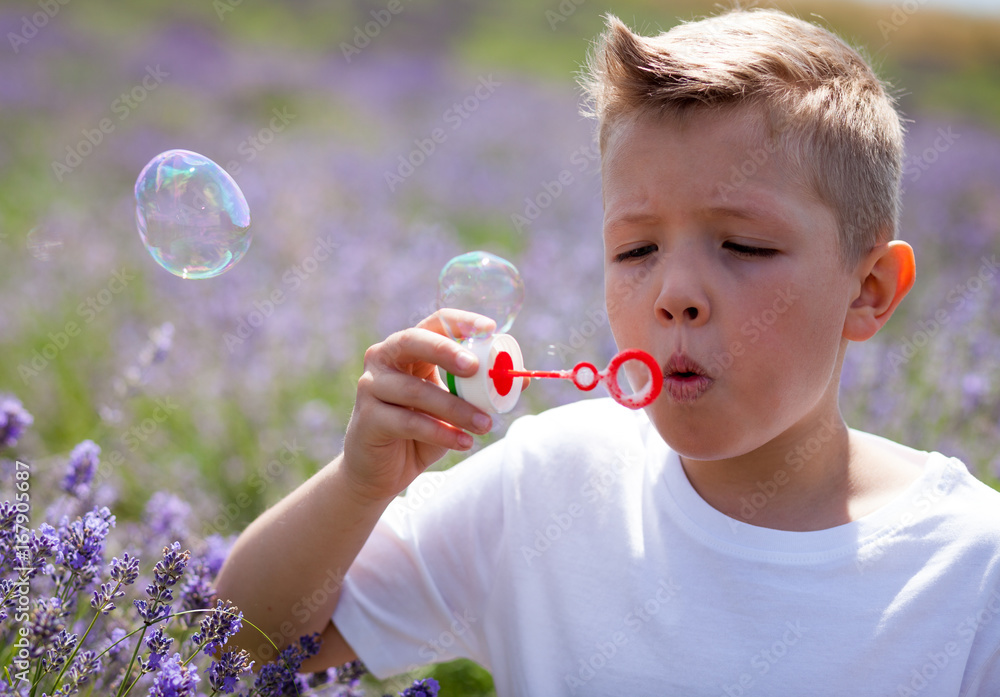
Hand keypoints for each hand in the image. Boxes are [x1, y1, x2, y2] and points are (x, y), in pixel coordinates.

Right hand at [340, 310, 496, 502]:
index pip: (435, 322)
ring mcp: (371, 387)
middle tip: (476, 368)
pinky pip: (409, 422)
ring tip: (486, 424)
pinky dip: (441, 433)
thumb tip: (522, 381)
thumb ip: (479, 391)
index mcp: (408, 348)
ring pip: (417, 391)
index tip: (491, 329)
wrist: (380, 471)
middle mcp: (384, 359)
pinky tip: (464, 442)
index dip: (462, 321)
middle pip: (413, 341)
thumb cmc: (420, 431)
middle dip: (446, 351)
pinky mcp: (368, 418)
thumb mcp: (454, 407)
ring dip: (457, 408)